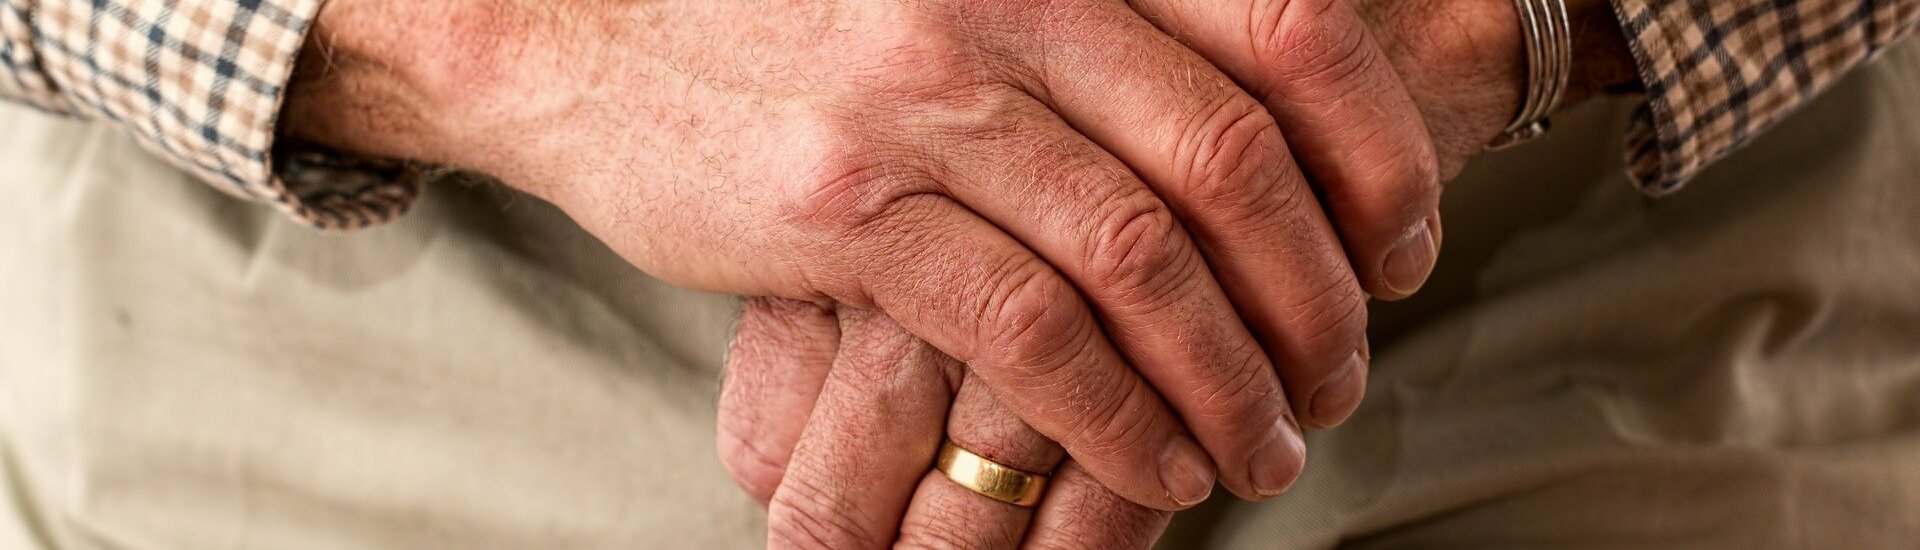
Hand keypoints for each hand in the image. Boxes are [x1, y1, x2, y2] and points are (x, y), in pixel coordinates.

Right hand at [717, 0, 1640, 546]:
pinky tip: (1157, 466)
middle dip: (1317, 291)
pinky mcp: (848, 207)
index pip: (1284, 26)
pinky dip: (1116, 415)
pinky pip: (1029, 334)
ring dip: (1230, 376)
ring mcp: (925, 99)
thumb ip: (1092, 26)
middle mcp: (1009, 0)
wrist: (583, 24)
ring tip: (1267, 449)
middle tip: (1344, 373)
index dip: (1375, 144)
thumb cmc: (789, 9)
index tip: (1406, 240)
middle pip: (1232, 160)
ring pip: (1142, 261)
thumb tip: (1238, 122)